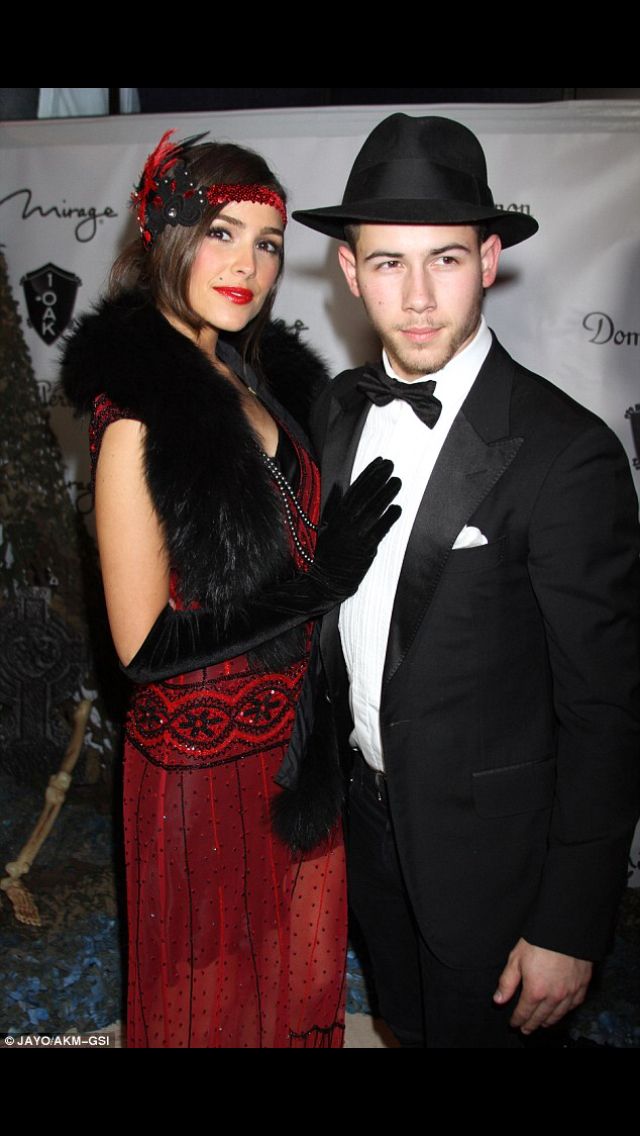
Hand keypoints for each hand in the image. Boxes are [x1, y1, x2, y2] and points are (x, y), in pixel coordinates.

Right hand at [311, 458, 401, 600]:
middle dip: (378, 479)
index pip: (354, 490)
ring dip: (386, 495)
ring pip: (373, 511)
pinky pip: (379, 531)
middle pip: (364, 496)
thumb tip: (340, 488)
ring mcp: (355, 536)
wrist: (323, 582)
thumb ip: (335, 508)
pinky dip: (388, 519)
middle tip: (391, 465)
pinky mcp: (364, 550)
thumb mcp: (325, 528)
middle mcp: (345, 524)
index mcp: (336, 517)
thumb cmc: (326, 555)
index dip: (367, 475)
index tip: (378, 462)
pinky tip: (398, 508)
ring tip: (397, 481)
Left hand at [493, 937, 592, 1033]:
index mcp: (536, 990)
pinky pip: (574, 1005)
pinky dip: (565, 1011)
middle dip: (531, 1025)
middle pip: (541, 1017)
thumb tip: (498, 1000)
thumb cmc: (539, 940)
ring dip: (548, 1021)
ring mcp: (570, 992)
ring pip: (558, 1015)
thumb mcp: (516, 959)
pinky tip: (561, 1011)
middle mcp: (554, 996)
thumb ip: (507, 982)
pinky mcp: (582, 985)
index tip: (514, 1024)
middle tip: (526, 1029)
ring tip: (541, 1023)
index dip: (518, 1020)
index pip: (524, 1012)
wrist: (566, 929)